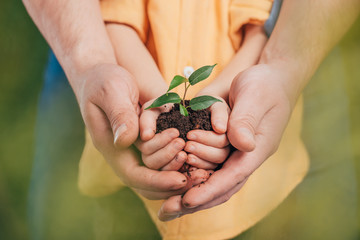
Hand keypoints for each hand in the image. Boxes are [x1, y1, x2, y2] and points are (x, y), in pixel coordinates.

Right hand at [75, 66, 187, 199]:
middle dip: (170, 177)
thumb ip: (119, 114)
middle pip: (147, 182)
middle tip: (189, 160)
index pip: (133, 176)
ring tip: (189, 150)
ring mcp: (134, 146)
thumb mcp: (110, 91)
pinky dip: (177, 159)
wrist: (101, 73)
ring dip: (175, 166)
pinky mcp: (145, 138)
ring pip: (156, 171)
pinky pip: (161, 157)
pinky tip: (191, 152)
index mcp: (110, 146)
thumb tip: (125, 141)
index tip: (180, 180)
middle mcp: (123, 152)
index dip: (157, 181)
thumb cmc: (103, 79)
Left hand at [158, 64, 295, 220]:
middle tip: (167, 210)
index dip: (210, 190)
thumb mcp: (257, 96)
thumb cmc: (265, 84)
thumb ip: (247, 118)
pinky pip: (206, 165)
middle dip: (194, 200)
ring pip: (211, 178)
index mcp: (256, 149)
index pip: (233, 176)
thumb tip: (241, 144)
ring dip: (188, 187)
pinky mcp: (220, 141)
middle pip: (220, 185)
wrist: (266, 77)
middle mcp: (242, 155)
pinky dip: (189, 174)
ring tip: (165, 194)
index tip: (188, 201)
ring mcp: (231, 150)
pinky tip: (172, 183)